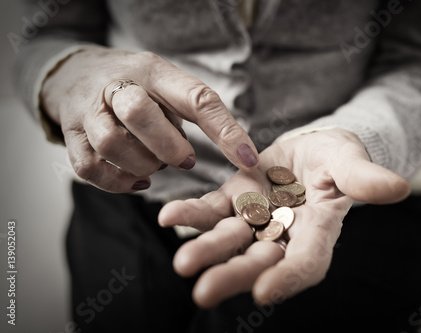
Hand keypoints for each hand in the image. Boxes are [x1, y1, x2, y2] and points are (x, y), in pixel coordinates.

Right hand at [41, 47, 258, 192]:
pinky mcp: (71, 135)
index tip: (248, 159)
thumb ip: (194, 110)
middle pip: (138, 112)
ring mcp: (88, 110)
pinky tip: (137, 179)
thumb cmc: (136, 85)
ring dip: (142, 165)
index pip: (195, 97)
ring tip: (156, 166)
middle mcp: (116, 86)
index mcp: (153, 71)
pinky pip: (89, 168)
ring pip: (111, 143)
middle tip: (185, 160)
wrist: (76, 75)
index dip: (225, 131)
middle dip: (168, 146)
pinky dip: (118, 182)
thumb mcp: (167, 84)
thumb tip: (234, 152)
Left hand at [158, 128, 409, 307]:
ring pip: (230, 240)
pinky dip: (191, 214)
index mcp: (318, 230)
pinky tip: (168, 216)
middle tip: (203, 292)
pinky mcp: (234, 200)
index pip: (306, 262)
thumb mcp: (351, 161)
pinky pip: (211, 210)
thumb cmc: (338, 157)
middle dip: (233, 275)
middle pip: (260, 261)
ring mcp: (256, 219)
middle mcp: (283, 234)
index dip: (288, 277)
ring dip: (205, 250)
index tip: (264, 292)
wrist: (311, 149)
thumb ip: (364, 178)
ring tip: (182, 262)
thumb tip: (397, 188)